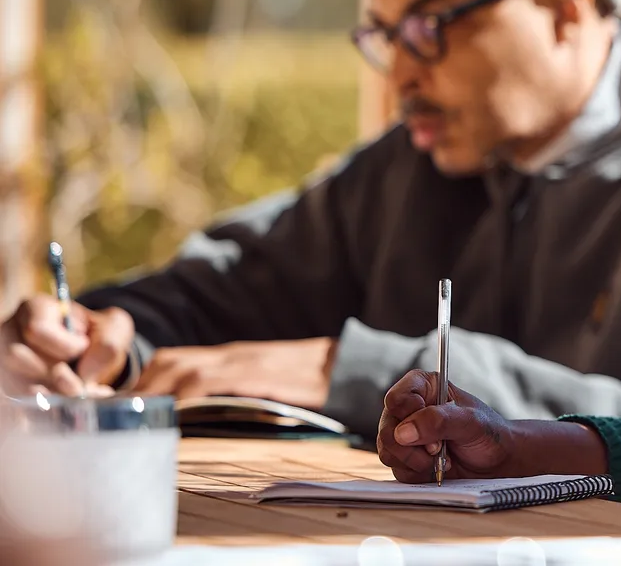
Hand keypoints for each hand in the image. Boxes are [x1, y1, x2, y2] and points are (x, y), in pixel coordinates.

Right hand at [1, 296, 133, 394]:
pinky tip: (62, 408)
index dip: (64, 346)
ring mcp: (5, 358)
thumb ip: (108, 343)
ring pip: (11, 380)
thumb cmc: (99, 335)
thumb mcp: (113, 328)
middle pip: (16, 356)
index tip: (83, 348)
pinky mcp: (7, 382)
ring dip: (47, 392)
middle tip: (78, 385)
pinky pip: (14, 399)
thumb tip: (84, 374)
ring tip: (74, 394)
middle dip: (53, 375)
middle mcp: (12, 331)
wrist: (91, 354)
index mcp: (36, 308)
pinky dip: (40, 406)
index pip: (36, 329)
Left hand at [132, 338, 335, 408]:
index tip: (123, 404)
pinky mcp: (258, 375)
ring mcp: (244, 363)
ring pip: (184, 368)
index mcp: (232, 357)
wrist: (351, 368)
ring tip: (138, 415)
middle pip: (171, 361)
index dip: (145, 379)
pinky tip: (174, 411)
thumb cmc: (312, 382)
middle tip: (119, 414)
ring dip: (155, 390)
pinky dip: (186, 394)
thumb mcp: (268, 380)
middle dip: (140, 385)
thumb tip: (204, 414)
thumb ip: (239, 389)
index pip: (175, 359)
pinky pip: (212, 381)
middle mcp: (232, 355)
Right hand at [378, 369, 608, 482]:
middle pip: (386, 421)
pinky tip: (438, 470)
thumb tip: (407, 428)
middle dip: (409, 439)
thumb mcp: (475, 425)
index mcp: (429, 387)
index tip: (415, 416)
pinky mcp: (411, 462)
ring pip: (387, 448)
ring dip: (414, 458)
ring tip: (443, 458)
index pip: (399, 390)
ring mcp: (410, 437)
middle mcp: (415, 410)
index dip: (402, 404)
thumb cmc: (497, 437)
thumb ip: (443, 421)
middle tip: (437, 447)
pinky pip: (396, 469)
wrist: (507, 466)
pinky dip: (415, 473)